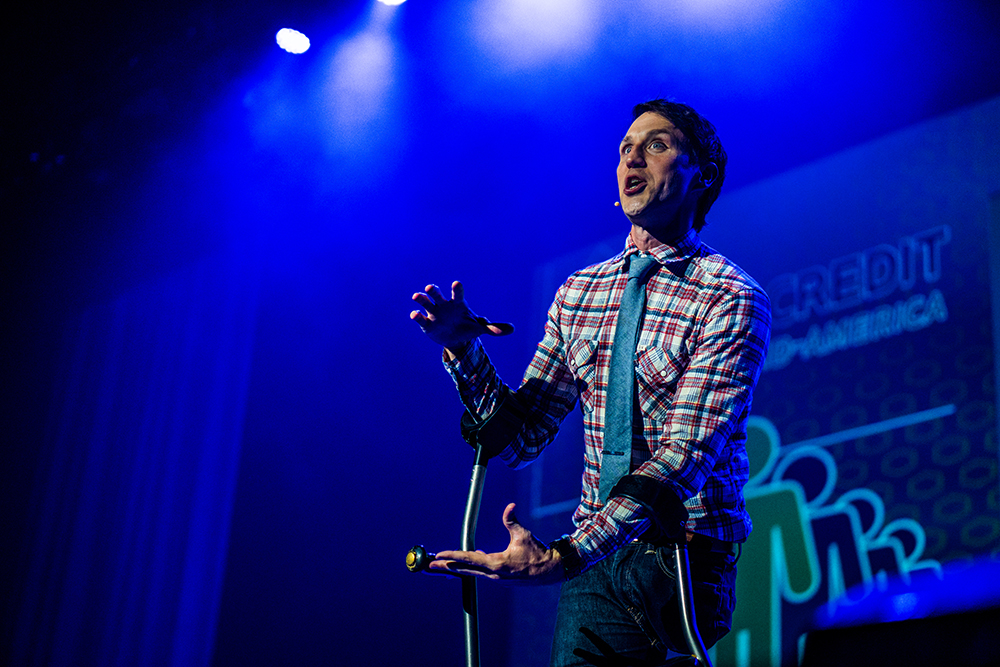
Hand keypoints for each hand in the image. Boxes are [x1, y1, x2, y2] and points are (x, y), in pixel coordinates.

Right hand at [410, 281, 513, 353]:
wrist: (455, 339)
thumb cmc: (468, 327)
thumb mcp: (480, 328)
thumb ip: (494, 328)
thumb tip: (512, 329)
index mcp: (458, 303)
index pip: (457, 293)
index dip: (456, 289)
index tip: (456, 284)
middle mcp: (444, 305)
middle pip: (438, 294)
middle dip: (434, 291)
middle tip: (430, 288)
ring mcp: (434, 313)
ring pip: (426, 302)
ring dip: (421, 299)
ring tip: (417, 296)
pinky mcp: (426, 324)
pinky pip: (420, 318)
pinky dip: (416, 316)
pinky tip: (414, 314)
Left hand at [426, 503, 563, 584]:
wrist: (549, 571)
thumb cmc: (537, 553)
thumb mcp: (524, 535)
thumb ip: (512, 521)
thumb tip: (509, 506)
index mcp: (497, 564)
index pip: (470, 558)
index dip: (453, 555)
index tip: (440, 554)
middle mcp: (493, 574)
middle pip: (464, 570)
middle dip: (446, 567)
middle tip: (430, 565)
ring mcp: (495, 578)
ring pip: (470, 573)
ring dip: (455, 569)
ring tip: (440, 567)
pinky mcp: (498, 579)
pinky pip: (479, 574)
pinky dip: (468, 570)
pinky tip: (463, 566)